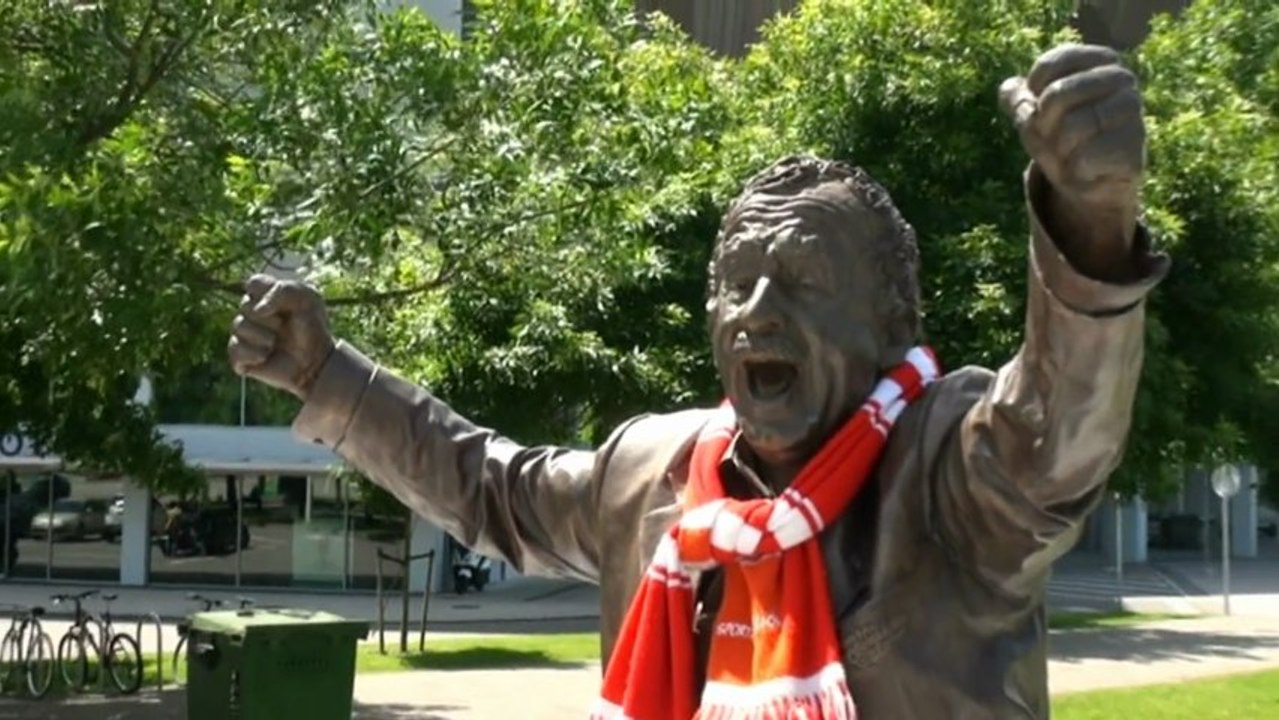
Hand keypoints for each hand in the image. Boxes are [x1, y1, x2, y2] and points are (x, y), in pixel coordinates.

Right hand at [227, 274, 335, 400]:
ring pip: (238, 325)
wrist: (316, 362)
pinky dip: (251, 353)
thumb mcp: (307, 299)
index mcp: (267, 295)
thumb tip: (257, 310)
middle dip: (269, 318)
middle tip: (284, 328)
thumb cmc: (313, 328)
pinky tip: (265, 356)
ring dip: (261, 335)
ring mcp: (244, 334)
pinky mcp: (240, 356)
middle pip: (245, 305)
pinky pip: (234, 349)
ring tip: (275, 343)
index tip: (286, 305)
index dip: (266, 293)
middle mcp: (252, 313)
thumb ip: (283, 291)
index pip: (254, 283)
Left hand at [1000, 44, 1144, 277]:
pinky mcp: (1134, 154)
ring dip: (1056, 154)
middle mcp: (1122, 83)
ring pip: (1068, 129)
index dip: (1030, 96)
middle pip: (1056, 98)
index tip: (1036, 113)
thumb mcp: (1034, 126)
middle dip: (1040, 129)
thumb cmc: (1064, 150)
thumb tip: (1009, 90)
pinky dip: (1072, 174)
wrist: (1093, 195)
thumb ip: (1020, 105)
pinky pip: (1082, 160)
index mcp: (1096, 64)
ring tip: (1071, 161)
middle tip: (1053, 145)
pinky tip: (1085, 176)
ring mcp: (1133, 117)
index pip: (1048, 69)